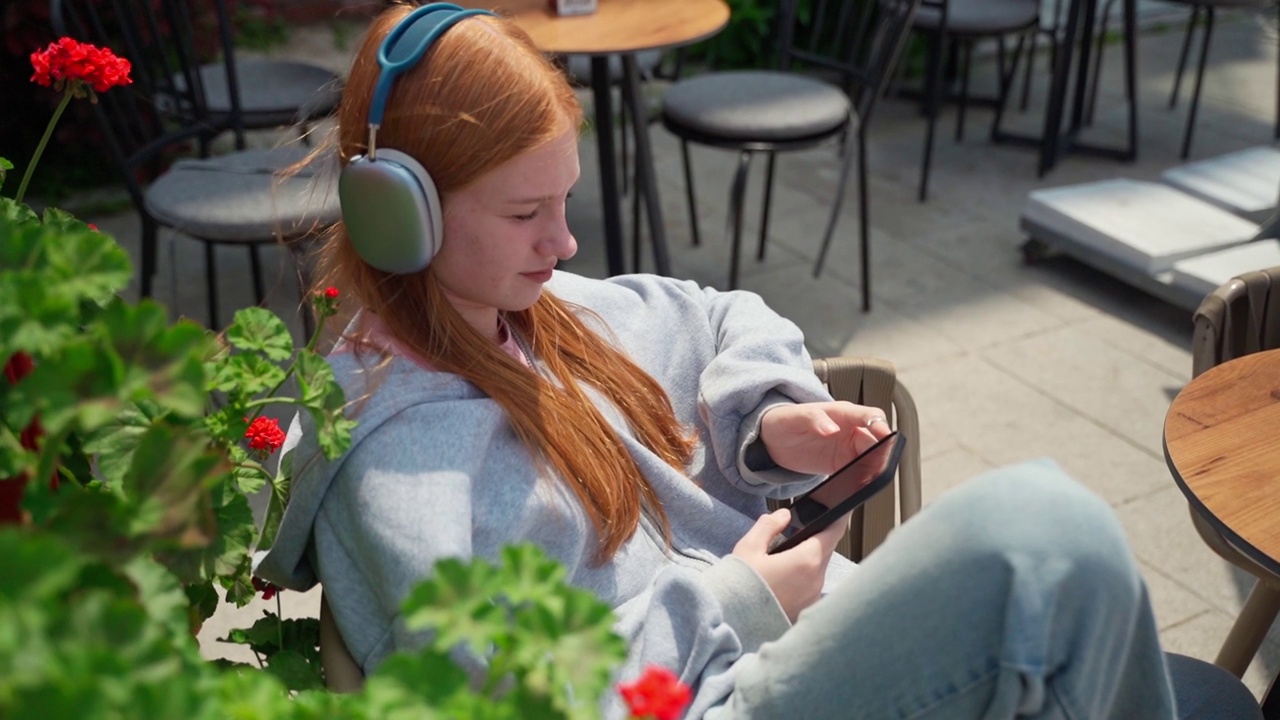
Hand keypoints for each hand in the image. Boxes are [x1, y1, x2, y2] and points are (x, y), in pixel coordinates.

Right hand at [732, 508, 848, 621]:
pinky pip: (812, 585)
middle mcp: (815, 580)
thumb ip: (769, 525)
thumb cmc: (741, 584)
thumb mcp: (750, 547)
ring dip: (811, 558)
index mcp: (805, 561)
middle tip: (809, 527)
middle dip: (820, 537)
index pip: (833, 533)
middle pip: (826, 551)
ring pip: (819, 569)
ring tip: (791, 552)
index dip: (840, 519)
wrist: (734, 621)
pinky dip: (805, 576)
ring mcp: (812, 597)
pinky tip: (787, 575)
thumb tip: (784, 515)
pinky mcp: (806, 609)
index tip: (844, 509)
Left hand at [759, 401, 891, 475]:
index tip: (886, 439)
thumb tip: (832, 428)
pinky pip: (859, 472)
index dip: (882, 427)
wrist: (771, 439)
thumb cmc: (783, 421)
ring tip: (868, 481)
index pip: (871, 416)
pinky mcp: (842, 464)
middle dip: (881, 454)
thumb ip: (813, 419)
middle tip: (876, 469)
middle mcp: (850, 430)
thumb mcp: (794, 418)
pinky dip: (862, 479)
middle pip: (876, 441)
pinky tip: (857, 487)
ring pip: (872, 458)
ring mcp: (848, 448)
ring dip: (874, 468)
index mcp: (842, 413)